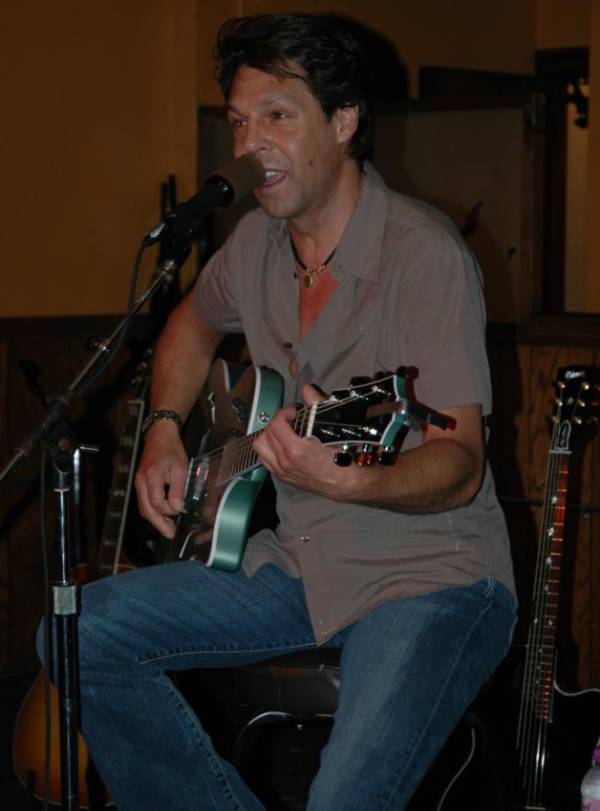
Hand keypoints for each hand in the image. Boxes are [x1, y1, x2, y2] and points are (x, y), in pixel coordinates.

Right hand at [135, 423, 188, 537]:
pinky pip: (144, 502)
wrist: (160, 437)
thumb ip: (178, 490)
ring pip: (144, 508)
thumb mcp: (180, 469)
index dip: (169, 509)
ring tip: (168, 528)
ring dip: (155, 520)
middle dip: (159, 524)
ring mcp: (139, 483)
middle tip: (170, 534)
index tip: (180, 509)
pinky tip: (163, 516)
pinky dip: (153, 511)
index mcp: (152, 476)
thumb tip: (177, 508)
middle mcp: (141, 482)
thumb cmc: (171, 450)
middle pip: (147, 510)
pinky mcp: (141, 484)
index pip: (157, 502)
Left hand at [252, 384, 354, 498]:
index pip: (276, 424)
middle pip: (266, 433)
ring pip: (260, 446)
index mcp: (297, 450)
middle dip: (277, 422)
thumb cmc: (343, 459)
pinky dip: (268, 448)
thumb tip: (307, 390)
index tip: (294, 412)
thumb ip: (316, 406)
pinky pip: (264, 459)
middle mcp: (286, 462)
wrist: (346, 483)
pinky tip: (280, 445)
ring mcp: (282, 471)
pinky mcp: (282, 477)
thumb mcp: (331, 429)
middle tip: (290, 420)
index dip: (284, 413)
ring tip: (282, 431)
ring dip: (268, 435)